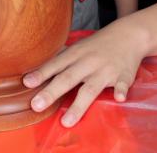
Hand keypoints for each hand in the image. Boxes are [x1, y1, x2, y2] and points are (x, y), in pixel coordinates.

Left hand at [23, 21, 145, 126]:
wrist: (129, 35)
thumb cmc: (98, 45)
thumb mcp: (78, 47)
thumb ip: (60, 59)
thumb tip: (37, 68)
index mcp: (76, 54)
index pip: (55, 65)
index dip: (41, 74)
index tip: (27, 83)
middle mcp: (88, 62)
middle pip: (68, 78)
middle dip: (52, 92)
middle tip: (36, 105)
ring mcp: (105, 70)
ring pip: (90, 88)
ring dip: (78, 105)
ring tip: (66, 121)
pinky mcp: (123, 75)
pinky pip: (121, 84)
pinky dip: (120, 90)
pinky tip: (118, 98)